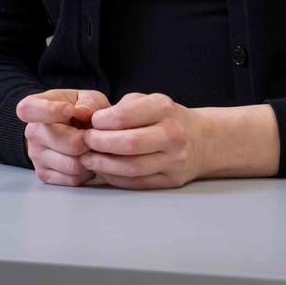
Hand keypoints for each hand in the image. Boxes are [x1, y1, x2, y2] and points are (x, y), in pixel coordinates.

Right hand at [16, 88, 110, 186]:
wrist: (71, 130)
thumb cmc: (79, 111)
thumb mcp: (88, 98)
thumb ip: (89, 103)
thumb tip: (84, 112)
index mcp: (34, 106)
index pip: (29, 110)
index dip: (51, 111)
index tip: (70, 110)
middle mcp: (31, 132)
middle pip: (69, 143)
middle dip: (88, 141)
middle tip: (94, 135)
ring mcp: (36, 156)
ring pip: (73, 165)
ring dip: (89, 158)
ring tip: (91, 147)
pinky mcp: (44, 175)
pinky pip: (72, 179)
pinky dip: (85, 172)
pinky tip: (84, 159)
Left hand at [80, 93, 207, 189]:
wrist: (200, 140)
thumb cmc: (163, 118)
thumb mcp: (145, 101)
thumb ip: (119, 109)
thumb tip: (86, 121)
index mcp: (163, 108)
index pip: (124, 116)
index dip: (100, 122)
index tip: (91, 123)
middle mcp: (172, 134)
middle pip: (129, 144)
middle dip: (100, 144)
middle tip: (85, 142)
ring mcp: (175, 160)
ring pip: (132, 168)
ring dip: (104, 165)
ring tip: (88, 158)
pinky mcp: (172, 180)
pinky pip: (137, 183)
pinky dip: (115, 178)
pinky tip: (104, 170)